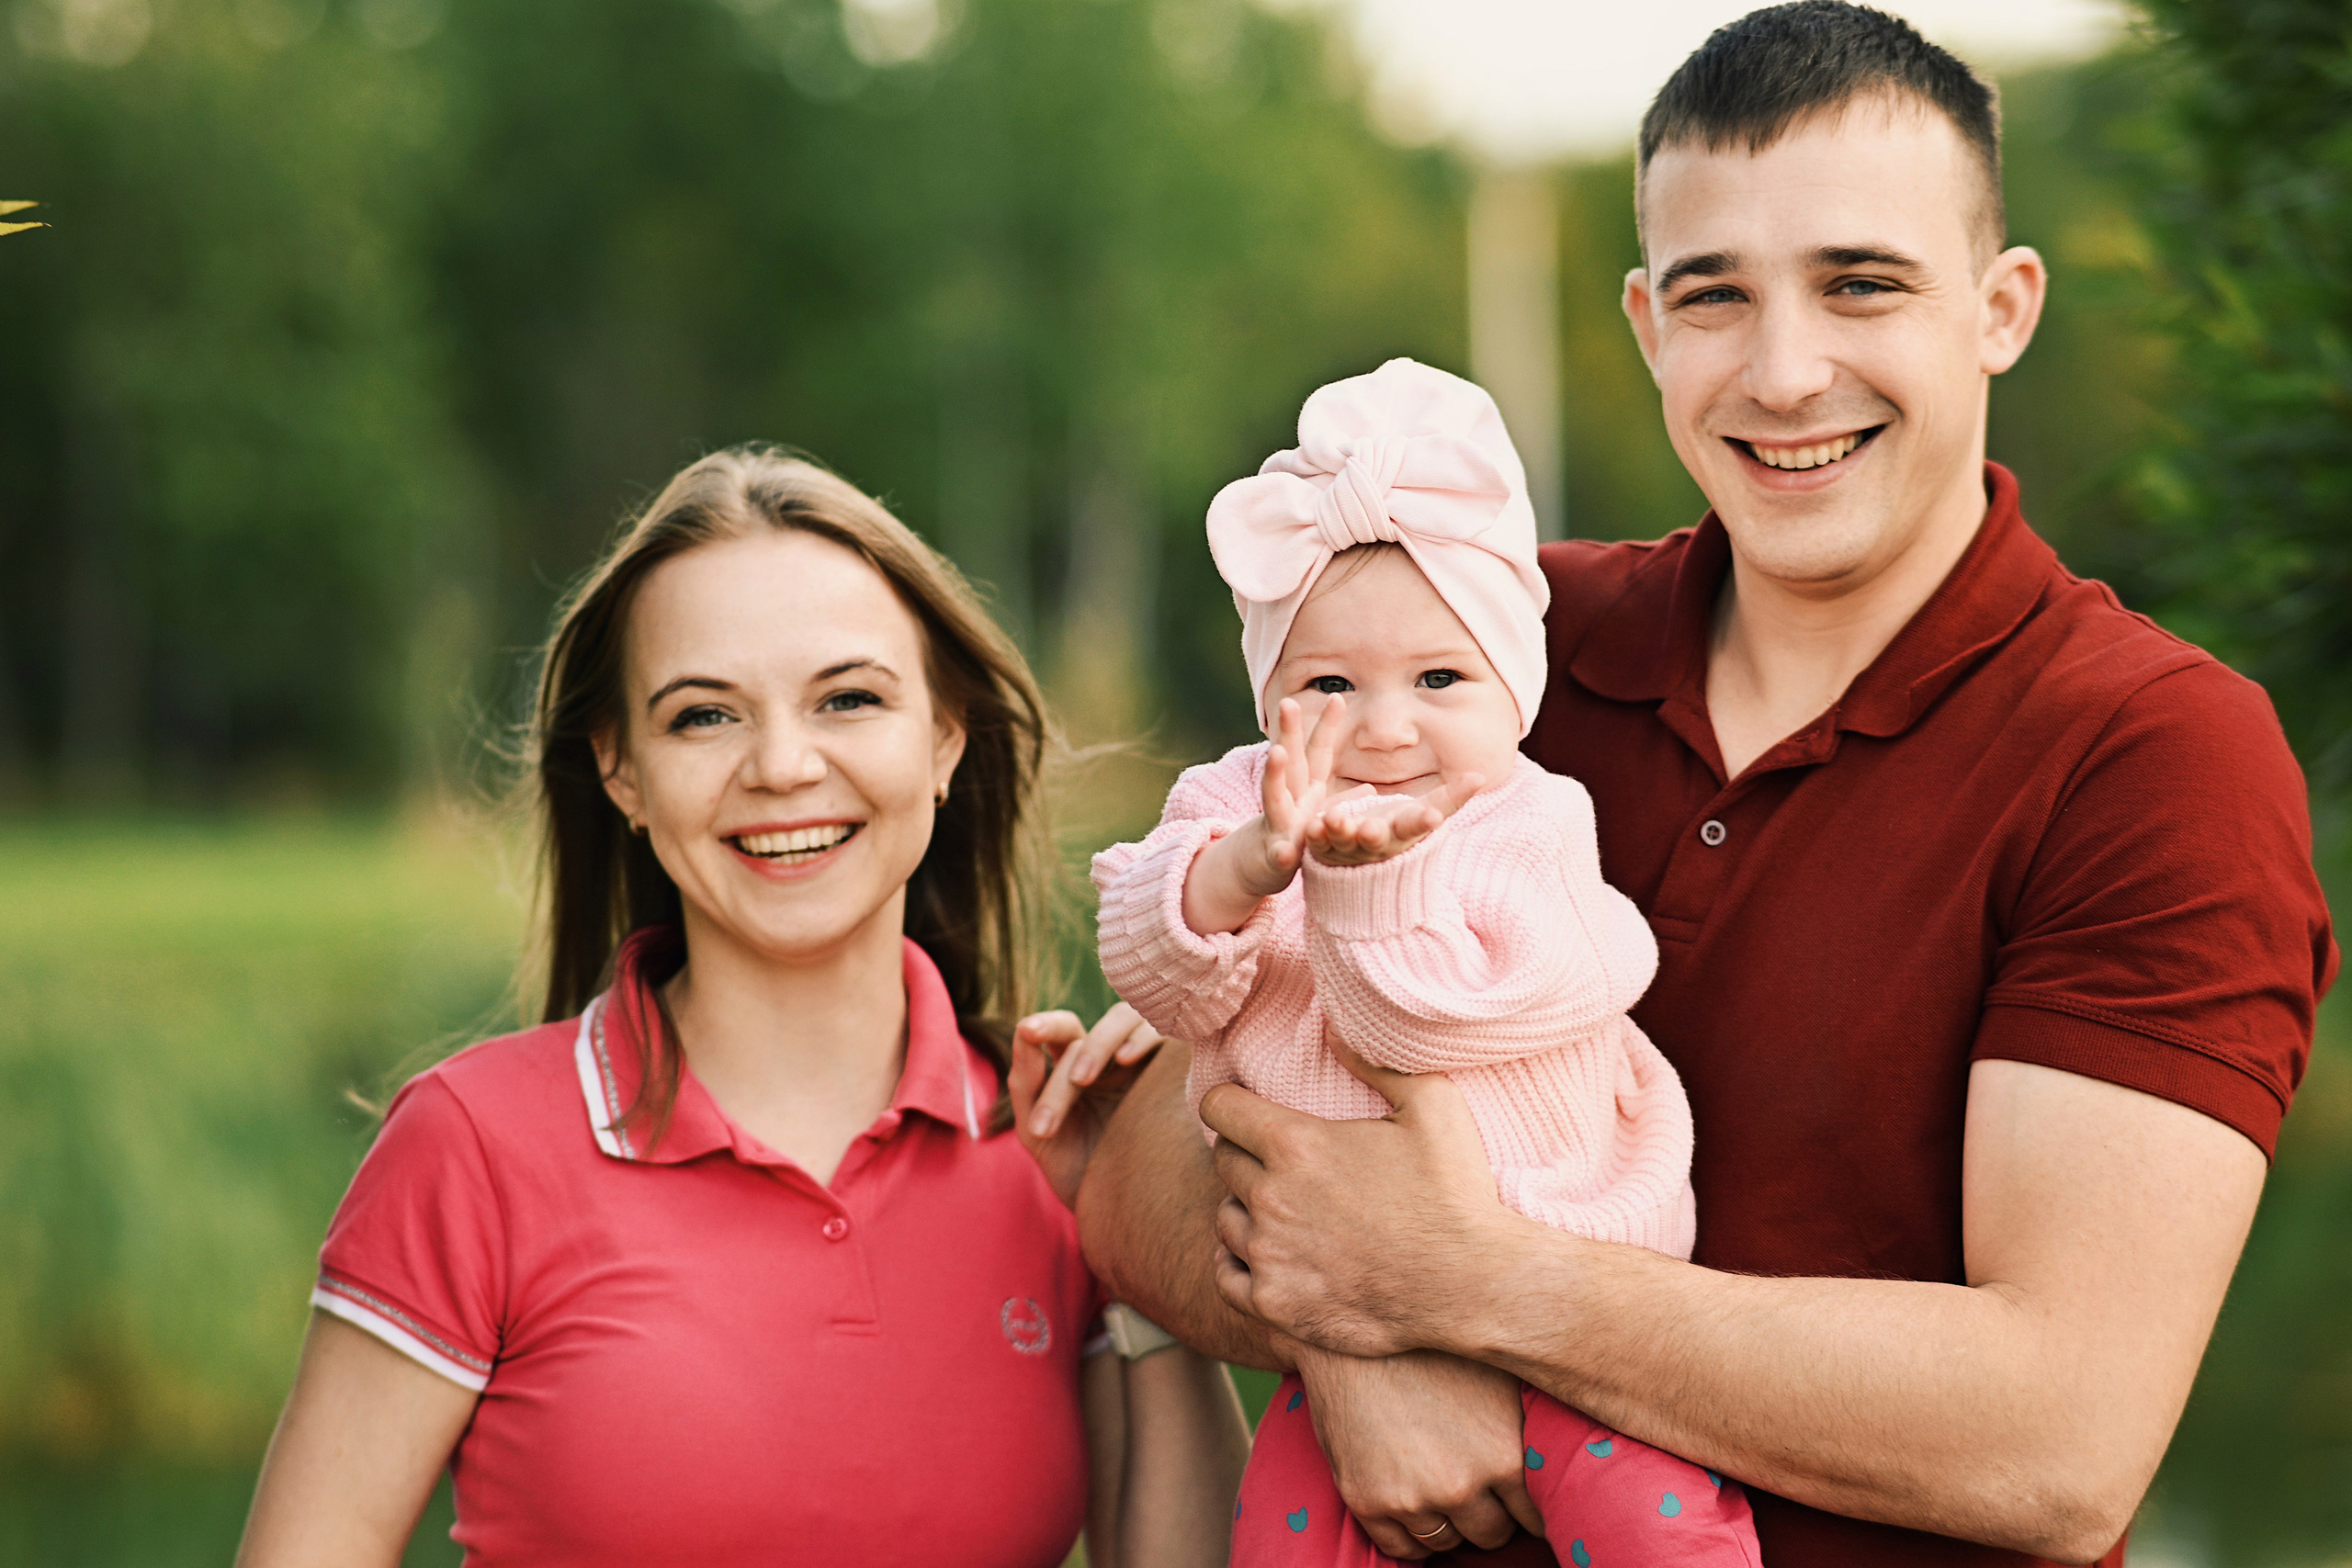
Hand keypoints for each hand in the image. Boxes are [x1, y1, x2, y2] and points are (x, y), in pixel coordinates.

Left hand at [1009, 1004, 1163, 1209]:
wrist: (1122, 1215)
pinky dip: (1142, 1037)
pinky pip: (1164, 1034)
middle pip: (1093, 1027)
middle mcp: (1110, 1056)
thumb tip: (1023, 1030)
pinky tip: (1127, 1060)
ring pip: (1126, 1019)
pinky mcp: (1174, 1069)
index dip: (1045, 1025)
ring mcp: (1144, 1060)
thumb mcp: (1038, 1133)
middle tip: (1076, 1080)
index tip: (1027, 1031)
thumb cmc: (1078, 1172)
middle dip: (1078, 1048)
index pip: (1062, 1031)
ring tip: (1086, 1080)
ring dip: (1102, 1043)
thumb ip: (1025, 1084)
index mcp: (1076, 1067)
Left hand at [1205, 1035, 1512, 1356]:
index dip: (1230, 1102)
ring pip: (1225, 1219)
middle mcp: (1271, 1199)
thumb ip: (1377, 1062)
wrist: (1475, 1287)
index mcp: (1297, 1145)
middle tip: (1281, 1163)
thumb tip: (1332, 1028)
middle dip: (1246, 1154)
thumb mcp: (1435, 1106)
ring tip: (1284, 1212)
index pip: (1220, 1108)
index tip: (1243, 1109)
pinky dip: (1240, 1265)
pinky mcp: (1275, 1305)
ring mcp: (1269, 1256)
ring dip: (1247, 1210)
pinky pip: (1226, 1277)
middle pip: (1223, 1161)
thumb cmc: (1458, 1193)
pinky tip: (1269, 1256)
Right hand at [1242, 696, 1370, 895]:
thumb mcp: (1320, 818)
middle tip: (1288, 701)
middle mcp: (1289, 799)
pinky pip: (1278, 853)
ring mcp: (1278, 824)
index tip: (1337, 696)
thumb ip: (1343, 802)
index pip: (1316, 752)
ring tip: (1277, 753)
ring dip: (1275, 774)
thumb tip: (1370, 790)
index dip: (1325, 726)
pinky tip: (1285, 851)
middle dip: (1288, 732)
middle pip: (1289, 761)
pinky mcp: (1275, 855)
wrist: (1261, 869)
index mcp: (1305, 789)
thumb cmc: (1296, 837)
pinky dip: (1281, 852)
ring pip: (1273, 796)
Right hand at [1294, 1345, 1543, 1558]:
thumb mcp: (1495, 1374)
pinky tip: (1415, 1507)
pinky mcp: (1368, 1501)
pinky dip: (1412, 1536)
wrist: (1349, 1333)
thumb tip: (1561, 1449)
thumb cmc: (1428, 1345)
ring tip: (1442, 1486)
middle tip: (1479, 1488)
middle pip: (1492, 1532)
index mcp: (1503, 1454)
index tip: (1517, 1495)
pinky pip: (1402, 1549)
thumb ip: (1527, 1422)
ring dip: (1450, 1521)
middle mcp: (1462, 1485)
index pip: (1534, 1514)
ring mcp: (1412, 1498)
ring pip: (1448, 1541)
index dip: (1526, 1505)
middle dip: (1489, 1513)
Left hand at [1304, 770, 1482, 867]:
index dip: (1425, 822)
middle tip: (1372, 829)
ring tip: (1334, 818)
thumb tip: (1481, 776)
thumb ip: (1451, 797)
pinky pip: (1316, 844)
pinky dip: (1314, 837)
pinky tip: (1312, 825)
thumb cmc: (1397, 830)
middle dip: (1375, 835)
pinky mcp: (1322, 851)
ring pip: (1343, 841)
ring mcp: (1347, 850)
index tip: (1434, 816)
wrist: (1364, 867)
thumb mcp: (1424, 814)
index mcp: (1403, 832)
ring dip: (1340, 831)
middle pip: (1377, 840)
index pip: (1417, 826)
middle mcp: (1375, 845)